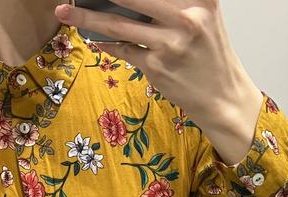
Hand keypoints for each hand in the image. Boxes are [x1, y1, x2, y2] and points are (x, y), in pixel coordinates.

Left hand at [55, 0, 258, 130]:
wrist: (222, 95)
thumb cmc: (209, 54)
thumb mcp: (202, 16)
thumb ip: (172, 3)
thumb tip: (125, 1)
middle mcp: (186, 16)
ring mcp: (169, 43)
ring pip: (118, 23)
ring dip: (87, 17)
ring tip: (65, 10)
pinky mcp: (156, 67)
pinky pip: (123, 49)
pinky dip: (105, 42)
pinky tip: (93, 36)